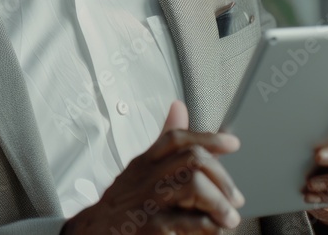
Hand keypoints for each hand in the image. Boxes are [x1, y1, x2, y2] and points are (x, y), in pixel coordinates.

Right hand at [62, 100, 244, 234]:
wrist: (93, 234)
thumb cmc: (122, 203)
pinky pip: (189, 221)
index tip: (233, 144)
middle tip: (234, 197)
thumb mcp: (138, 168)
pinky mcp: (150, 227)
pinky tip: (213, 229)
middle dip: (221, 177)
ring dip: (219, 202)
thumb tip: (179, 106)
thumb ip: (163, 140)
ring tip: (228, 218)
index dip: (208, 138)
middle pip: (191, 160)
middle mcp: (145, 178)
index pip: (177, 139)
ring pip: (193, 185)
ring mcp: (148, 202)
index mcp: (144, 162)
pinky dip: (208, 225)